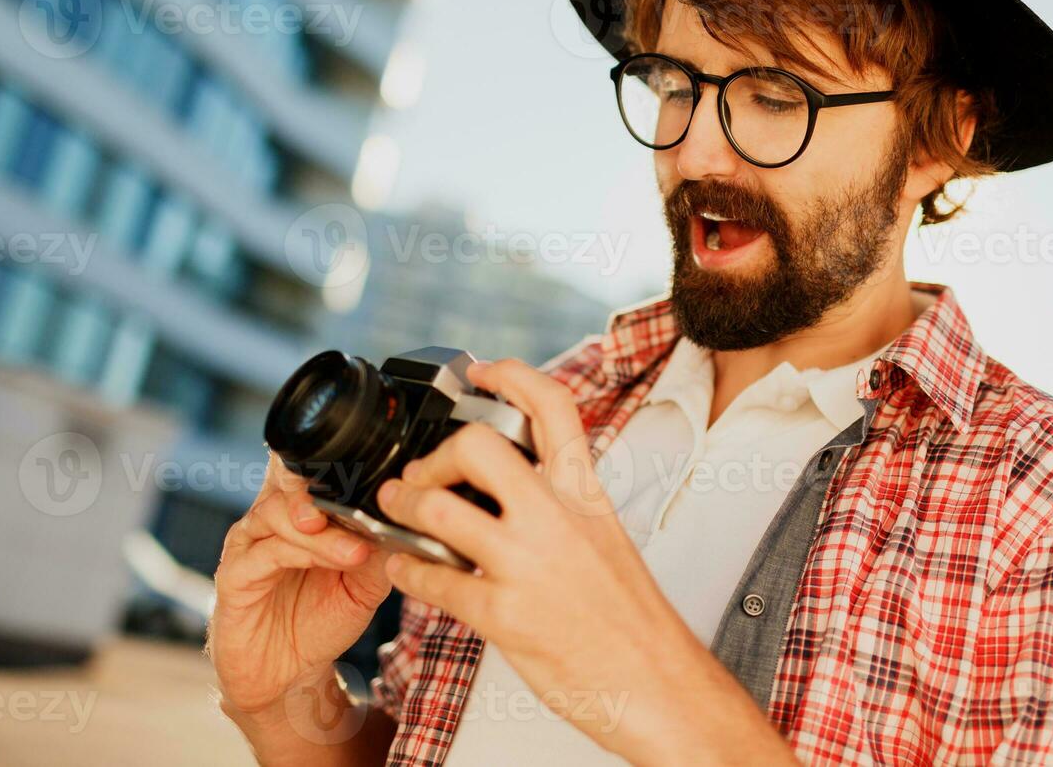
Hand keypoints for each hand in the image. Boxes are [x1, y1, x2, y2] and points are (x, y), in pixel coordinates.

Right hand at [209, 453, 392, 721]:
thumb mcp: (365, 584)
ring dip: (322, 528)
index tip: (383, 475)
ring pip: (279, 512)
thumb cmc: (321, 618)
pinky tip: (333, 562)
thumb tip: (405, 523)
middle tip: (355, 497)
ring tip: (355, 549)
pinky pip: (265, 553)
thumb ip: (380, 551)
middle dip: (321, 479)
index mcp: (303, 508)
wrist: (286, 673)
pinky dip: (302, 553)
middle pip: (286, 472)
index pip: (314, 465)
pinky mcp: (234, 575)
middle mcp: (272, 516)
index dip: (343, 461)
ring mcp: (250, 543)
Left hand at [375, 359, 795, 765]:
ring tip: (395, 510)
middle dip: (436, 455)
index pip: (553, 408)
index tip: (482, 372)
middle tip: (422, 474)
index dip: (513, 376)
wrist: (658, 680)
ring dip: (403, 507)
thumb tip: (518, 485)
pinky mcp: (504, 613)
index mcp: (585, 493)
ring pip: (440, 509)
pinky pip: (434, 579)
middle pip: (478, 446)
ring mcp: (527, 564)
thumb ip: (564, 504)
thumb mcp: (606, 536)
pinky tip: (404, 567)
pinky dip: (406, 569)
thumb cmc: (632, 618)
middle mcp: (556, 518)